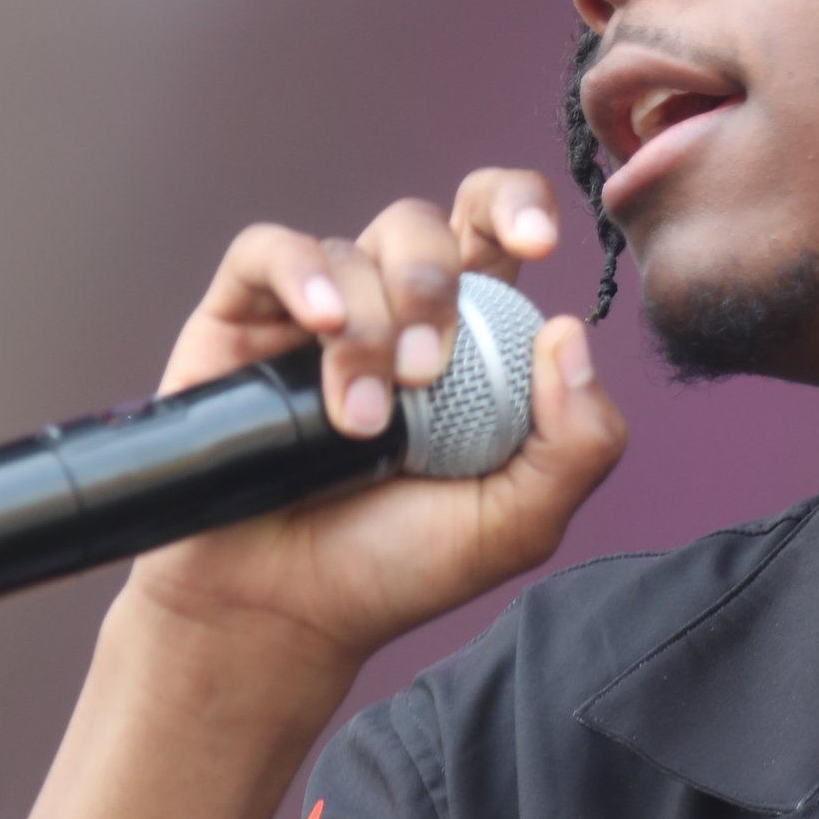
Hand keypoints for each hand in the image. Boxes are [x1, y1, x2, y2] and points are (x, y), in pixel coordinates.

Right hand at [119, 172, 624, 689]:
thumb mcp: (518, 522)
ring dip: (369, 328)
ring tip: (362, 422)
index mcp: (470, 340)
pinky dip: (302, 275)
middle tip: (426, 377)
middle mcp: (392, 311)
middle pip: (428, 228)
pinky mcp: (240, 319)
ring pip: (355, 249)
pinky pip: (268, 251)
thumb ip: (578, 442)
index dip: (518, 207)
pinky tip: (320, 325)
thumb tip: (569, 333)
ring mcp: (314, 311)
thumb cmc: (396, 566)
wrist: (283, 611)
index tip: (540, 239)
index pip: (497, 230)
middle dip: (433, 288)